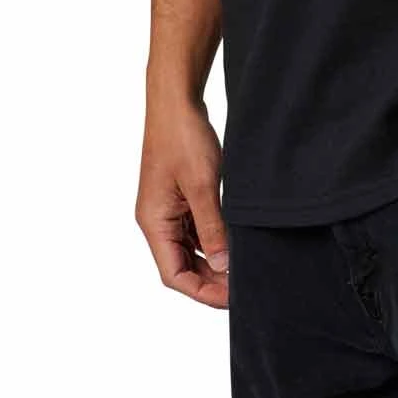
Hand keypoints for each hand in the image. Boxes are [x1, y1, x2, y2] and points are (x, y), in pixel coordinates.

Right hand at [136, 96, 228, 307]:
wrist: (176, 99)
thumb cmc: (183, 137)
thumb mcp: (203, 186)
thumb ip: (212, 229)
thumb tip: (224, 267)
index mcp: (154, 222)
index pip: (174, 275)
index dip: (203, 291)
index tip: (233, 298)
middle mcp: (157, 220)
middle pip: (181, 266)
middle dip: (210, 279)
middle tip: (243, 285)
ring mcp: (168, 208)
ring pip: (189, 248)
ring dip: (213, 260)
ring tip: (242, 267)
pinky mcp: (180, 196)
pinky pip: (194, 229)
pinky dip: (213, 239)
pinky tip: (234, 240)